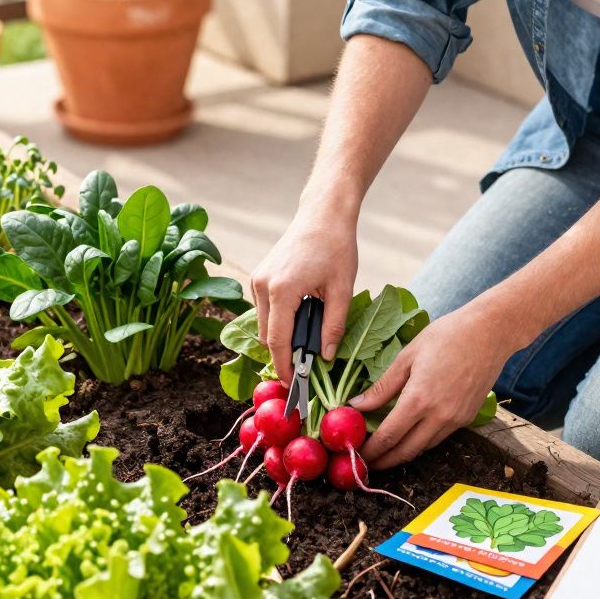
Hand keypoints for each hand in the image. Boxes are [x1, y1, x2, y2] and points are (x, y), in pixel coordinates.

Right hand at [251, 204, 357, 383]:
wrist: (323, 214)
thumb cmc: (336, 247)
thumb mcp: (342, 289)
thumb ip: (333, 326)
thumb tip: (325, 358)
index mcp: (282, 290)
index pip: (277, 341)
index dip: (285, 366)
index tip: (295, 384)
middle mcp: (262, 285)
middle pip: (267, 336)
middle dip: (284, 353)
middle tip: (309, 363)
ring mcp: (257, 280)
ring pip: (264, 324)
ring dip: (282, 335)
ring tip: (311, 335)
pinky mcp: (259, 276)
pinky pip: (264, 310)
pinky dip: (280, 320)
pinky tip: (303, 315)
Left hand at [350, 302, 514, 468]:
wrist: (490, 332)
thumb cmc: (446, 336)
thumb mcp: (407, 356)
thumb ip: (382, 386)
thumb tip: (357, 405)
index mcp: (419, 399)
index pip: (389, 436)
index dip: (371, 451)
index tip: (358, 458)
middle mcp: (439, 415)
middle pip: (406, 451)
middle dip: (384, 461)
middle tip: (367, 464)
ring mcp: (456, 419)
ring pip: (424, 447)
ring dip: (403, 453)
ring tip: (385, 452)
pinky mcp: (467, 418)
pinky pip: (440, 437)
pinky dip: (422, 441)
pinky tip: (411, 435)